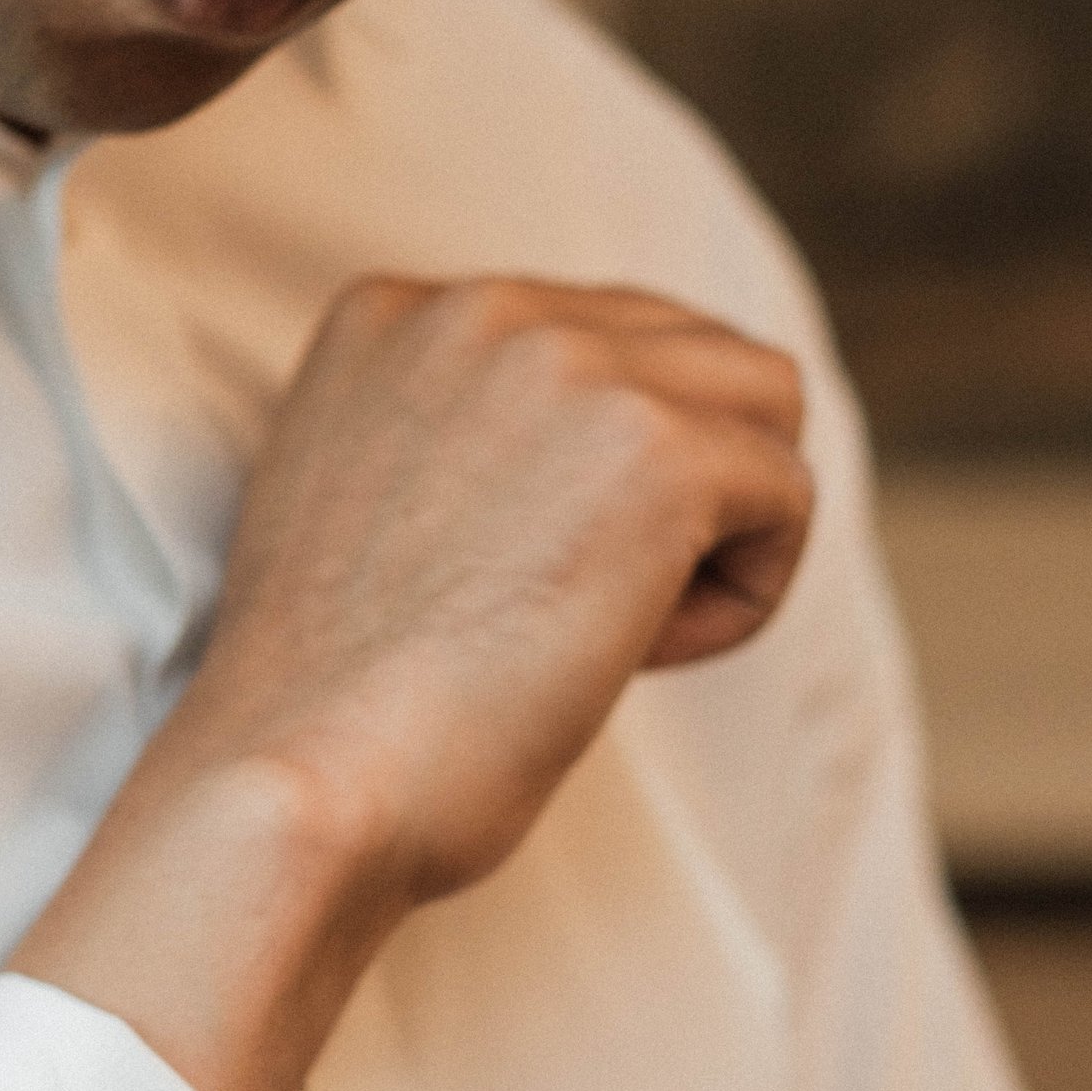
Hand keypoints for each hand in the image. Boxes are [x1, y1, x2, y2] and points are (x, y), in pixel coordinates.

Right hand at [12, 280, 811, 1090]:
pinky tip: (642, 656)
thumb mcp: (368, 505)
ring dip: (726, 521)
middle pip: (690, 348)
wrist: (303, 784)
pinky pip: (788, 494)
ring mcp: (571, 365)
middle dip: (679, 480)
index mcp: (393, 313)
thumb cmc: (333, 705)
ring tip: (626, 624)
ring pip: (763, 402)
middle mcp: (479, 306)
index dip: (592, 469)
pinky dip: (745, 593)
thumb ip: (460, 436)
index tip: (514, 570)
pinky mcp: (657, 451)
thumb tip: (605, 454)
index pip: (592, 333)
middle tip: (581, 608)